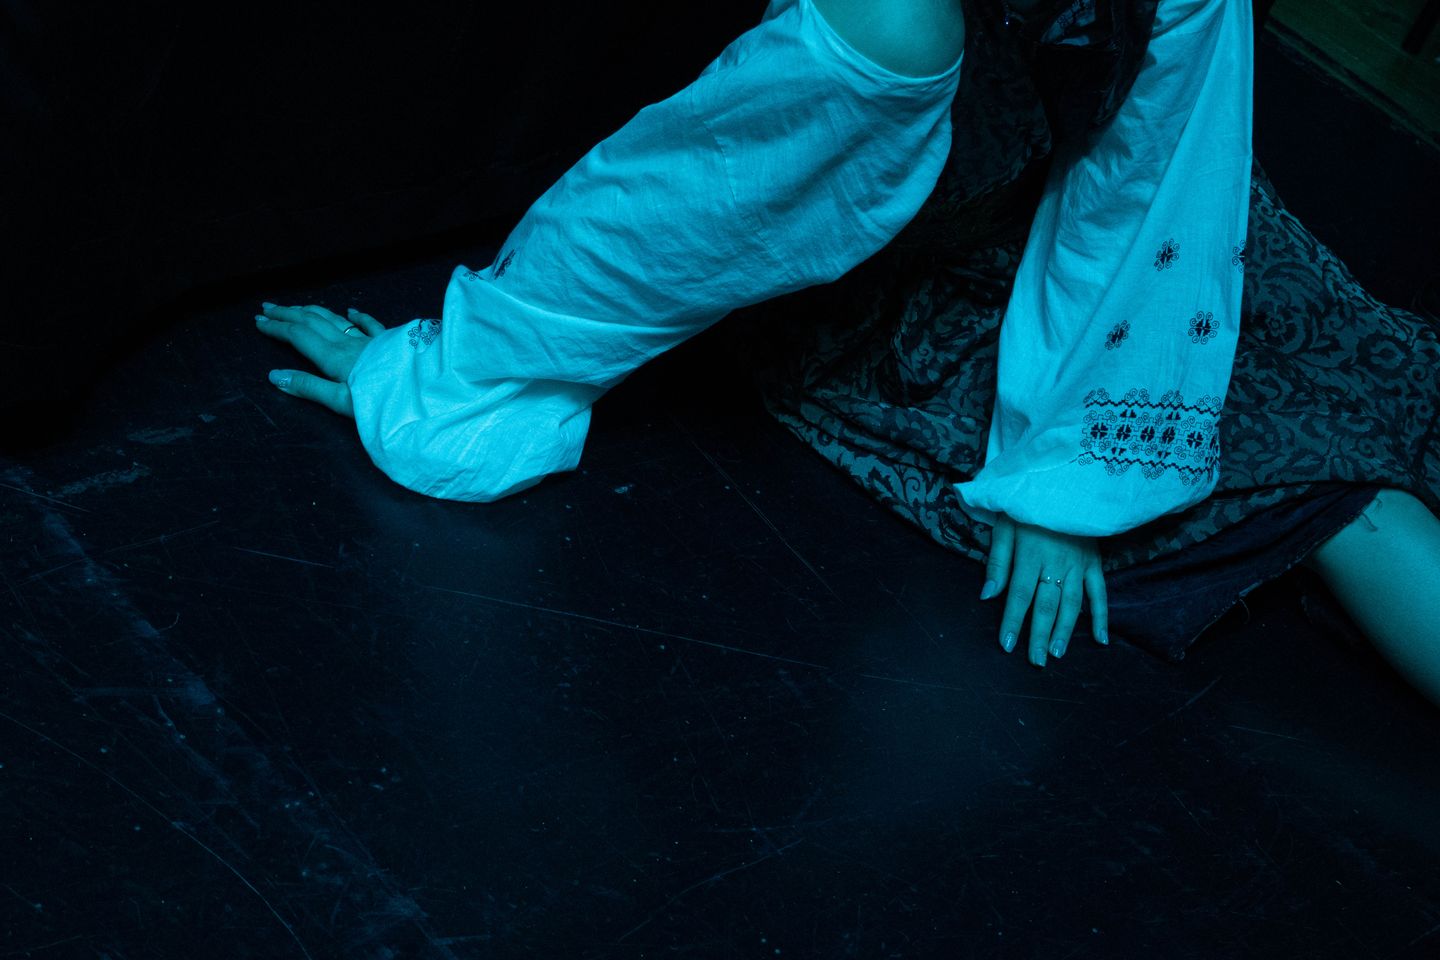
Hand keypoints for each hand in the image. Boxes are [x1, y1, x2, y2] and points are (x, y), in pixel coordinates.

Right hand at [253, 302, 386, 417]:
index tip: (258, 321)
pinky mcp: (390, 343)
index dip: (277, 327)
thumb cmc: (382, 403)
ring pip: (336, 320)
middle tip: (267, 307)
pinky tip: (351, 310)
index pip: (299, 336)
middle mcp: (350, 344)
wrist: (424, 393)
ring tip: (296, 306)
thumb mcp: (340, 401)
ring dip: (313, 311)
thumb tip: (274, 376)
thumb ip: (308, 387)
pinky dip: (357, 316)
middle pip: (312, 322)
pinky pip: (370, 324)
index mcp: (334, 358)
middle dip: (288, 313)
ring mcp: (371, 341)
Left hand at [980, 513, 1109, 667]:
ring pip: (1072, 604)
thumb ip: (997, 562)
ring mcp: (1078, 565)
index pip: (1019, 596)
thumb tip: (988, 595)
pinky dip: (1101, 616)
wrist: (1064, 483)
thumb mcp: (1004, 525)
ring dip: (1064, 631)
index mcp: (1030, 555)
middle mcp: (1056, 564)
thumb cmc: (1027, 504)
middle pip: (1046, 605)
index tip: (1007, 645)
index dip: (1013, 622)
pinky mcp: (1094, 562)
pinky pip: (1099, 593)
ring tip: (1056, 654)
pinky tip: (1101, 639)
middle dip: (1038, 635)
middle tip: (1035, 661)